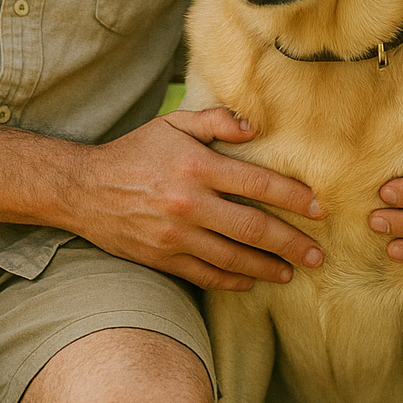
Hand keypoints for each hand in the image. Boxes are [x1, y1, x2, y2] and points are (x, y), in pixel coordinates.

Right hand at [74, 107, 324, 291]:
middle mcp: (189, 203)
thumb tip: (254, 128)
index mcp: (196, 166)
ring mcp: (176, 236)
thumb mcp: (172, 123)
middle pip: (254, 228)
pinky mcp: (163, 258)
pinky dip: (233, 281)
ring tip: (292, 272)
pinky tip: (252, 281)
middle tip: (319, 255)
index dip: (293, 198)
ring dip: (269, 268)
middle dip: (292, 243)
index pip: (258, 184)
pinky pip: (206, 275)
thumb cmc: (134, 151)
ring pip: (234, 258)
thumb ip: (215, 121)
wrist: (83, 188)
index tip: (318, 209)